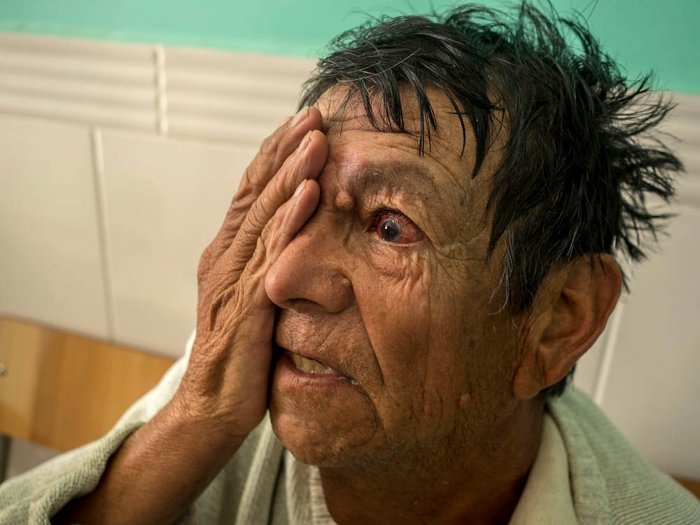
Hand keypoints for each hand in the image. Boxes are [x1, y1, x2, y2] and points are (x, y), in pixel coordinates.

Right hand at [173, 108, 327, 441]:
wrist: (211, 408)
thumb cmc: (240, 354)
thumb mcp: (255, 300)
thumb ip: (270, 265)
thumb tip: (302, 235)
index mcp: (227, 252)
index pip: (252, 192)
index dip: (276, 155)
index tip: (304, 123)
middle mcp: (224, 257)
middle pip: (255, 192)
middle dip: (285, 150)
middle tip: (314, 115)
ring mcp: (230, 279)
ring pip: (263, 216)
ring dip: (291, 174)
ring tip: (316, 139)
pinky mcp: (244, 306)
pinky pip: (270, 256)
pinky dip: (289, 221)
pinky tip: (309, 194)